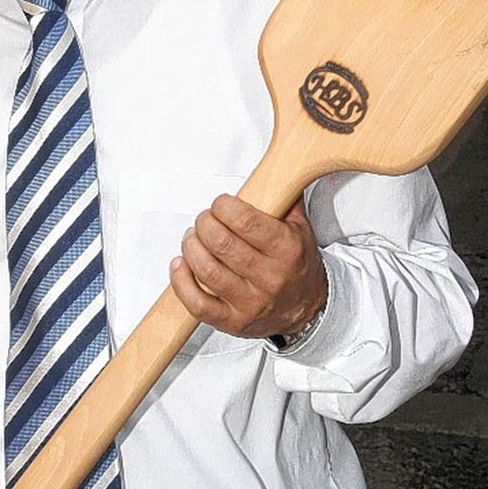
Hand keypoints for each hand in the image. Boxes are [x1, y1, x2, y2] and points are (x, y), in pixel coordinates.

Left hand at [169, 195, 326, 341]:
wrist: (306, 309)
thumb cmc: (296, 264)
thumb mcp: (300, 227)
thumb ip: (284, 197)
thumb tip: (270, 167)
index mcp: (287, 250)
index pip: (246, 221)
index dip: (223, 207)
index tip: (220, 204)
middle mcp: (270, 278)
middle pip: (221, 243)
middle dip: (204, 224)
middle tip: (205, 219)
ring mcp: (250, 302)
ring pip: (206, 270)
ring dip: (191, 247)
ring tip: (193, 238)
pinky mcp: (232, 322)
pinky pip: (197, 303)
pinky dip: (181, 281)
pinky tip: (181, 264)